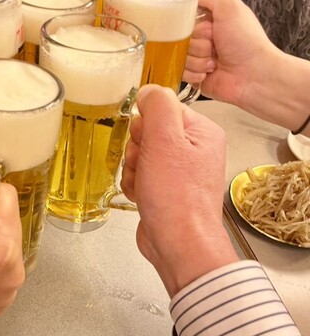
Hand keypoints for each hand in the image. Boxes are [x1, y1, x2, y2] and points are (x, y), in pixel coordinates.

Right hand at [121, 85, 238, 295]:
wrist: (179, 244)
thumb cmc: (176, 196)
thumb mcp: (165, 140)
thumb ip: (157, 106)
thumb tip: (148, 91)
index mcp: (202, 132)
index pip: (162, 108)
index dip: (146, 125)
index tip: (146, 142)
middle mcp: (194, 150)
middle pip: (148, 132)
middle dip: (137, 150)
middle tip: (145, 166)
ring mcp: (180, 172)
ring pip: (140, 154)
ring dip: (132, 169)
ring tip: (145, 185)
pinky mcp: (166, 190)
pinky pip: (140, 175)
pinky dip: (135, 184)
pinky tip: (142, 196)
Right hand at [183, 0, 279, 107]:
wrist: (253, 74)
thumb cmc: (246, 40)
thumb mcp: (228, 7)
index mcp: (209, 20)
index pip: (183, 17)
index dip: (194, 24)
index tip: (210, 28)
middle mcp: (201, 38)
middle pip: (179, 37)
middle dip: (198, 43)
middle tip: (215, 45)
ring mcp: (196, 57)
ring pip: (179, 55)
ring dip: (198, 59)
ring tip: (216, 61)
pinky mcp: (193, 76)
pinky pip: (180, 71)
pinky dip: (195, 73)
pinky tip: (210, 72)